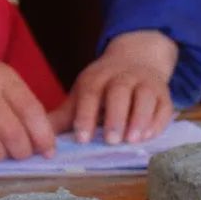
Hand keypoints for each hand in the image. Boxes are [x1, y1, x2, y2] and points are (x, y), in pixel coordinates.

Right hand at [0, 39, 55, 160]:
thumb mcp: (2, 79)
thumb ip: (23, 104)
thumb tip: (46, 140)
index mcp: (4, 79)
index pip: (31, 111)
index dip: (43, 136)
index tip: (48, 151)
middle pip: (12, 133)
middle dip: (23, 151)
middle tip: (22, 154)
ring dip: (0, 156)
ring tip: (1, 152)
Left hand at [50, 30, 176, 144]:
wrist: (138, 59)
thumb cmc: (105, 86)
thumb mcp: (83, 93)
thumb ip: (64, 116)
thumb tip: (37, 137)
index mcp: (98, 77)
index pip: (91, 93)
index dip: (86, 115)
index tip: (82, 138)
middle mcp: (123, 76)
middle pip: (120, 92)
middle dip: (115, 116)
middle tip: (110, 140)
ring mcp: (146, 84)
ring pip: (145, 97)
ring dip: (139, 119)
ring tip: (132, 140)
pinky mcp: (164, 95)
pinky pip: (164, 106)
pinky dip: (157, 121)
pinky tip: (149, 136)